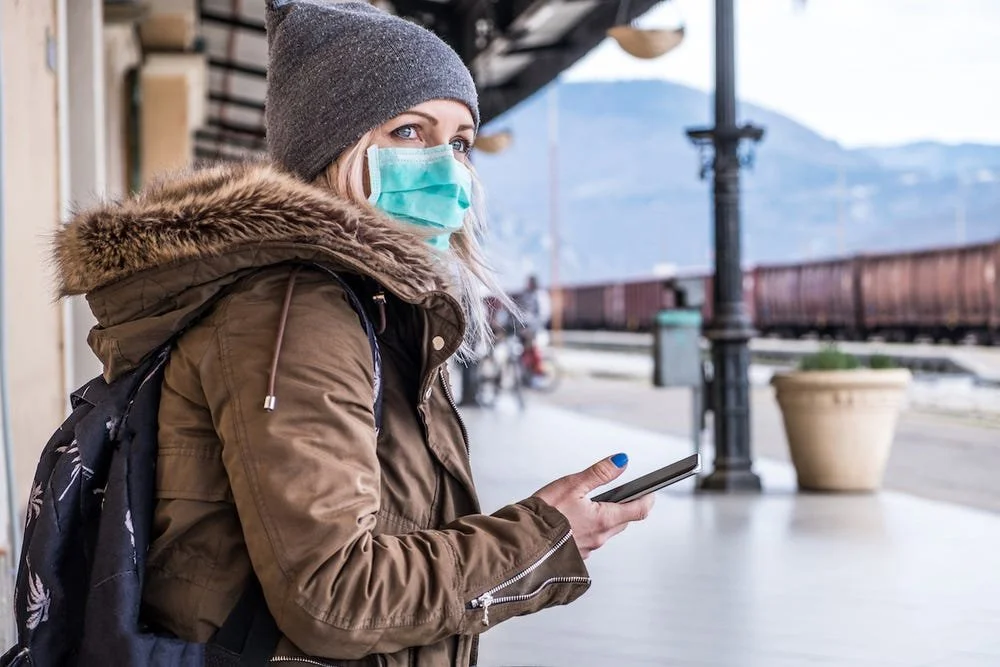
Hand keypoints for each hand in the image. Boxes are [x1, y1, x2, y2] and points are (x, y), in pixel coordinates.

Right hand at [532, 454, 653, 558]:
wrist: (520, 542)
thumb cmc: (543, 513)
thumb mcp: (571, 484)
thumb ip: (599, 473)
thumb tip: (621, 461)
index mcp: (603, 519)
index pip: (639, 510)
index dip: (647, 499)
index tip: (650, 491)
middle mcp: (600, 538)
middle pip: (623, 521)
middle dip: (624, 507)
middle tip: (617, 493)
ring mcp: (588, 549)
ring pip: (606, 531)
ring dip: (605, 519)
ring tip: (588, 505)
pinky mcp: (576, 556)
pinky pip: (590, 540)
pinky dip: (588, 529)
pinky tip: (573, 522)